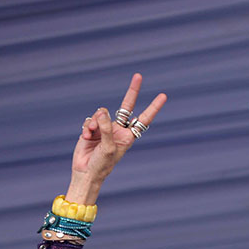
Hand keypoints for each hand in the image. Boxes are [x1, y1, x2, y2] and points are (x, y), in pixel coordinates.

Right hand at [69, 74, 166, 200]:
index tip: (163, 96)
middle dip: (133, 91)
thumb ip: (107, 128)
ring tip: (92, 135)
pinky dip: (87, 127)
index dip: (153, 107)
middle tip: (139, 76)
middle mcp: (119, 129)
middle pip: (126, 106)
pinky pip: (89, 120)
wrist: (86, 172)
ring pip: (101, 114)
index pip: (144, 118)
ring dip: (95, 122)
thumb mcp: (109, 147)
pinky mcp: (92, 128)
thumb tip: (102, 111)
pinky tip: (86, 136)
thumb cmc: (102, 164)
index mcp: (128, 136)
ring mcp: (105, 127)